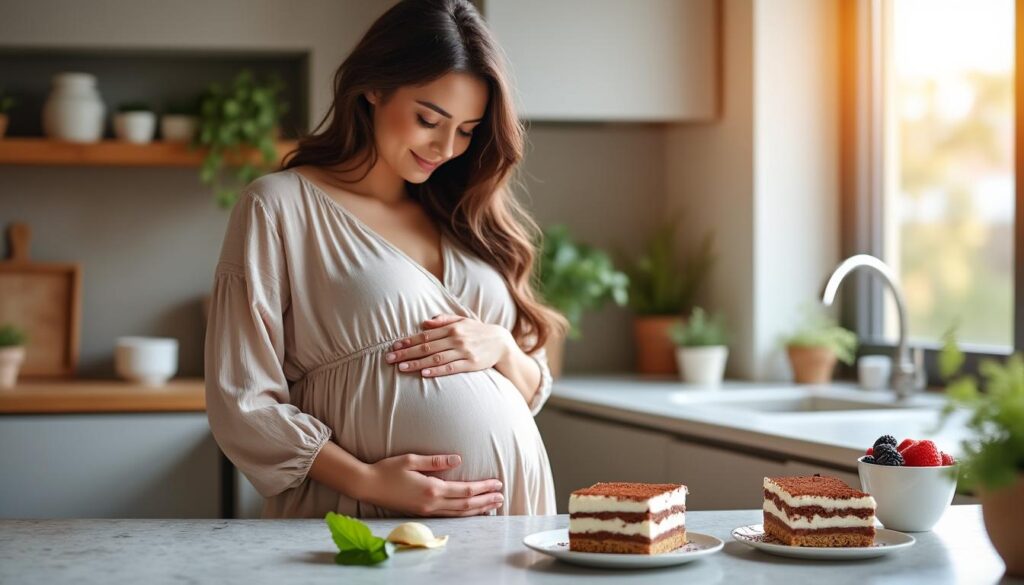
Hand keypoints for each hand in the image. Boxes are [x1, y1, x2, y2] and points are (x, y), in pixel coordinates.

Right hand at [359, 453, 503, 516]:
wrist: (368, 485)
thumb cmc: (388, 469)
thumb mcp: (412, 459)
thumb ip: (436, 461)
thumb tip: (458, 459)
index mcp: (432, 488)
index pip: (465, 491)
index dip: (484, 488)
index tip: (498, 483)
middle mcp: (432, 503)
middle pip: (466, 505)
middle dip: (486, 501)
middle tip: (502, 497)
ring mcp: (427, 511)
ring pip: (459, 513)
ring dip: (478, 509)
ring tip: (493, 505)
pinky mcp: (422, 513)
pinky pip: (449, 515)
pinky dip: (464, 514)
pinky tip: (471, 511)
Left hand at [385, 314, 515, 376]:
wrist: (501, 343)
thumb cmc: (478, 331)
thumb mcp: (462, 320)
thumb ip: (443, 320)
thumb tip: (424, 322)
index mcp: (452, 328)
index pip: (425, 335)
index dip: (408, 341)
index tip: (394, 346)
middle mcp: (456, 339)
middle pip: (427, 347)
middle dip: (406, 353)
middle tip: (390, 359)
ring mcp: (464, 352)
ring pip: (436, 358)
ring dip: (417, 363)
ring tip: (402, 367)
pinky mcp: (471, 364)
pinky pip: (451, 368)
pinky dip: (437, 371)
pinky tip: (424, 373)